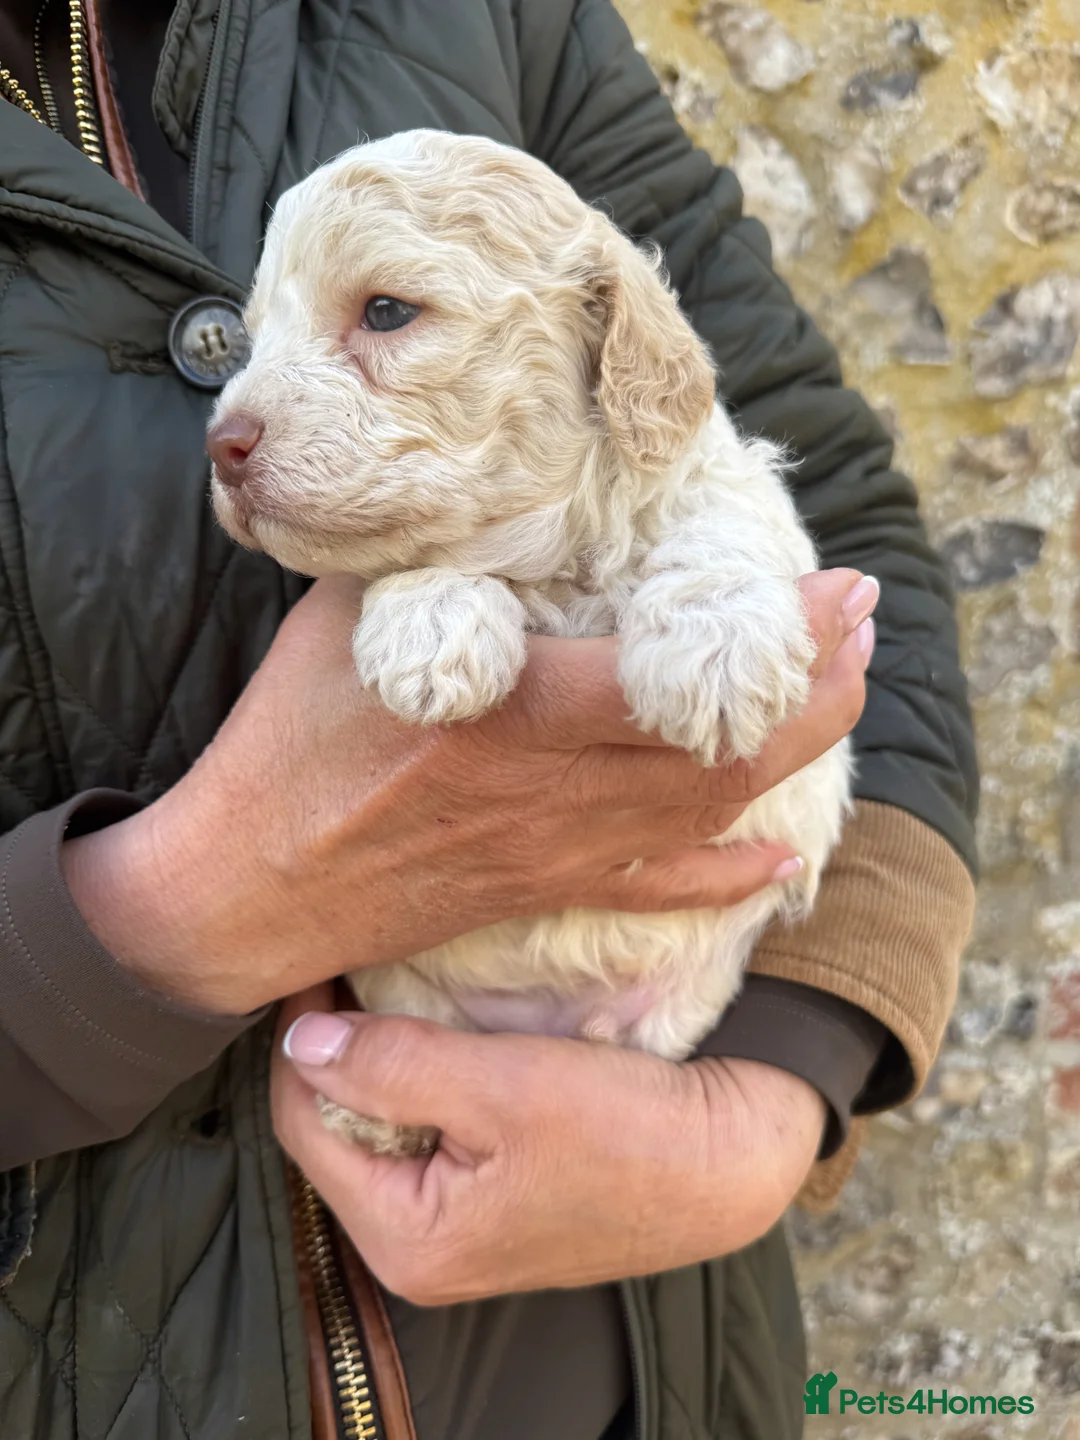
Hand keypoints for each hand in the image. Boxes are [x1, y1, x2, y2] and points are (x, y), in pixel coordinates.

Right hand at [62, 569, 874, 1015]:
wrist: (248, 886)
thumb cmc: (288, 744)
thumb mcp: (353, 625)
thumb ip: (437, 569)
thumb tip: (498, 504)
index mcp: (516, 711)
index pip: (679, 676)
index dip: (775, 640)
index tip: (838, 592)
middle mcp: (557, 790)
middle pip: (725, 748)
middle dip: (815, 689)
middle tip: (864, 631)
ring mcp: (560, 851)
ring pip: (709, 813)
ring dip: (794, 756)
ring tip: (844, 699)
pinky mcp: (544, 891)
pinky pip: (658, 893)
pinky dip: (728, 878)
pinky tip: (778, 862)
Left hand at [272, 987, 827, 1301]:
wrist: (735, 1156)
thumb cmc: (624, 1129)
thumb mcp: (498, 1088)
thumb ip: (389, 1066)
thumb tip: (298, 1042)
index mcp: (408, 1241)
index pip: (305, 1126)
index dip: (303, 1038)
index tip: (321, 963)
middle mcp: (421, 1251)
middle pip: (338, 1132)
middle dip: (340, 1051)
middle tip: (355, 970)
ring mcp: (462, 1229)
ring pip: (384, 1128)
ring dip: (384, 1062)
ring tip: (393, 991)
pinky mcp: (497, 1200)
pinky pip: (430, 1134)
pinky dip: (427, 1080)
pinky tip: (444, 1035)